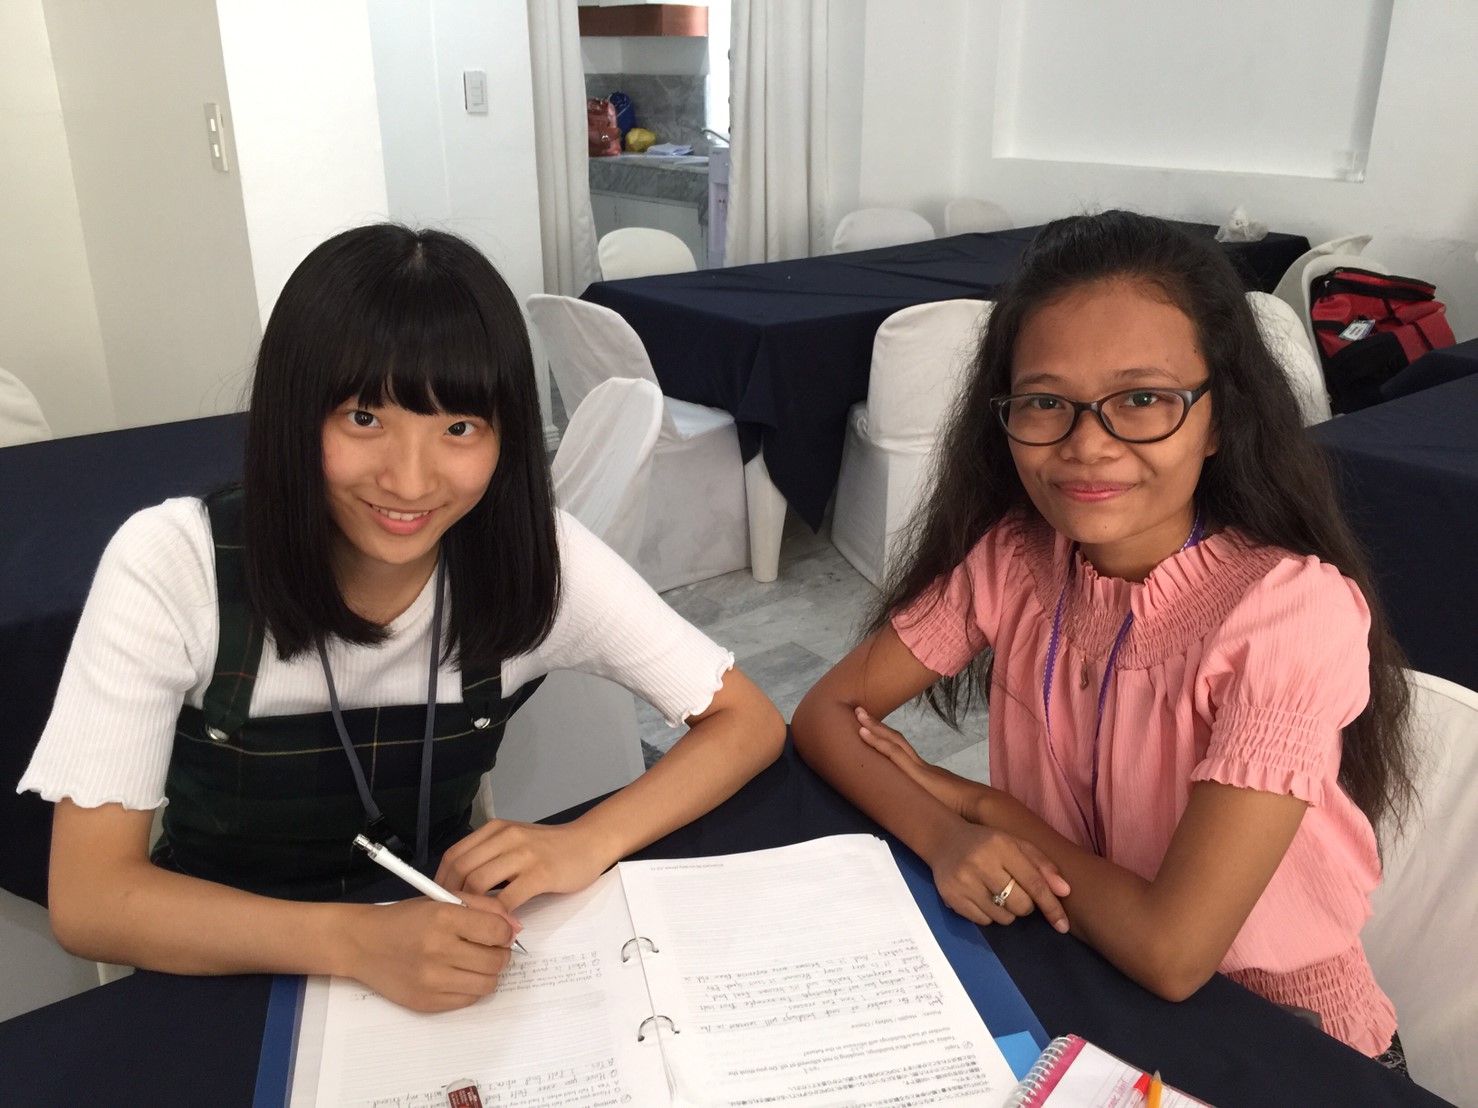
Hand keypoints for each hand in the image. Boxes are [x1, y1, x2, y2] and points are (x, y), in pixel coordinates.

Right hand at [342, 896, 516, 1011]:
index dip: (505, 932)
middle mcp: (438, 950)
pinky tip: (457, 974)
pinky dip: (470, 988)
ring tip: (474, 961)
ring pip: (487, 984)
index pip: (498, 932)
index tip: (499, 932)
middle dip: (500, 953)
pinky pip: (468, 1000)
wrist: (364, 943)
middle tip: (488, 947)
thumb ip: (483, 907)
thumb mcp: (443, 899)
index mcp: (444, 918)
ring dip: (488, 973)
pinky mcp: (427, 1002)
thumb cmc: (406, 919)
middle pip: (497, 961)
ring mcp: (432, 980)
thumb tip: (516, 927)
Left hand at [436, 820, 611, 910]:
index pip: (454, 855)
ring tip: (475, 923)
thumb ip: (491, 857)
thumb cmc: (550, 848)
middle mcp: (506, 837)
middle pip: (462, 869)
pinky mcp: (541, 874)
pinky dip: (498, 915)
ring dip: (473, 907)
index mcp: (496, 830)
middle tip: (455, 918)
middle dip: (452, 897)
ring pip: (479, 882)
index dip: (441, 881)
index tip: (440, 901)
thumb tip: (458, 887)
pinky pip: (508, 898)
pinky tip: (500, 924)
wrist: (589, 842)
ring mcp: (524, 854)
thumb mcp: (515, 843)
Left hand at [855, 707, 984, 819]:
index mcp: (925, 774)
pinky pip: (893, 754)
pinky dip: (877, 742)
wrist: (983, 808)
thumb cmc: (967, 813)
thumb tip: (924, 819)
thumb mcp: (942, 810)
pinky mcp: (917, 774)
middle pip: (895, 741)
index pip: (902, 752)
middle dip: (877, 726)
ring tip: (857, 714)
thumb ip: (932, 810)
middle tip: (858, 711)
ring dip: (873, 728)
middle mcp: (921, 766)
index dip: (886, 740)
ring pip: (892, 742)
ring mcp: (919, 768)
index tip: (872, 730)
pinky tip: (863, 733)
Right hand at [929, 822, 1072, 932]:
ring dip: (1007, 911)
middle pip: (1020, 905)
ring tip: (996, 893)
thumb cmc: (987, 843)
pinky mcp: (952, 897)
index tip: (1063, 925)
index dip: (1051, 906)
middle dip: (1025, 905)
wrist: (943, 840)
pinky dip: (989, 915)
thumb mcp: (1015, 844)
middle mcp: (981, 863)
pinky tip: (981, 897)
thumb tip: (1065, 891)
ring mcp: (964, 882)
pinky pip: (984, 921)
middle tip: (1016, 892)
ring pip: (1003, 917)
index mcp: (1001, 846)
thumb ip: (1042, 865)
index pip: (1034, 882)